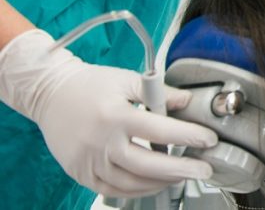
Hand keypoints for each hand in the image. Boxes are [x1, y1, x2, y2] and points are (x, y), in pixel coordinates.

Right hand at [0, 30, 216, 197]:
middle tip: (204, 171)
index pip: (159, 130)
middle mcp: (102, 143)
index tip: (209, 140)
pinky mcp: (81, 174)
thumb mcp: (126, 80)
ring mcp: (89, 162)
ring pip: (131, 183)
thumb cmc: (90, 85)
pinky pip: (113, 190)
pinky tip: (156, 184)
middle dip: (181, 170)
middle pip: (147, 165)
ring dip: (161, 182)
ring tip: (183, 176)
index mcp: (116, 116)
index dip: (188, 137)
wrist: (50, 95)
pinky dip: (138, 190)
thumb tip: (188, 100)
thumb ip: (160, 92)